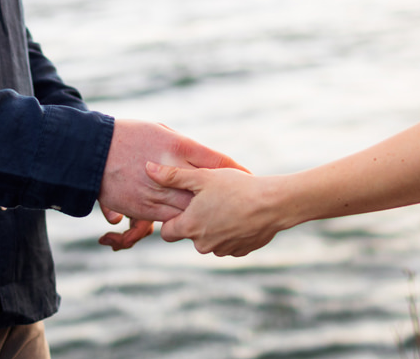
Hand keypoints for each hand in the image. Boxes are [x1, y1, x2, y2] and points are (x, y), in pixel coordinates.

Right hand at [96, 120, 245, 250]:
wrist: (91, 152)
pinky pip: (171, 219)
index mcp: (178, 147)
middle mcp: (172, 171)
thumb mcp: (161, 131)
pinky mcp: (145, 209)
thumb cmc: (129, 135)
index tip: (249, 176)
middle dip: (226, 196)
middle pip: (209, 189)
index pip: (217, 160)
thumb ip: (184, 147)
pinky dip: (183, 221)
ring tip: (224, 216)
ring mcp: (159, 193)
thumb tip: (204, 159)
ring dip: (207, 212)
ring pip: (192, 208)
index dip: (236, 170)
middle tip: (244, 200)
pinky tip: (193, 222)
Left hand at [150, 161, 287, 256]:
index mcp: (190, 227)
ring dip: (214, 227)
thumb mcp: (202, 176)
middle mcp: (203, 244)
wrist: (272, 204)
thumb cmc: (235, 187)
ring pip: (210, 240)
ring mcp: (222, 250)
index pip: (166, 232)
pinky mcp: (240, 252)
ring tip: (228, 205)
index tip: (183, 205)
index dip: (172, 218)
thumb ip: (172, 175)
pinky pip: (228, 243)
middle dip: (196, 221)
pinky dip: (231, 232)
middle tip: (210, 200)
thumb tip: (147, 168)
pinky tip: (241, 215)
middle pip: (190, 235)